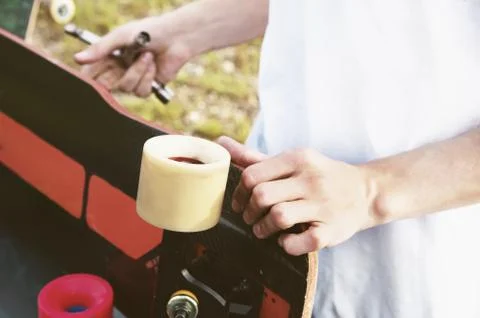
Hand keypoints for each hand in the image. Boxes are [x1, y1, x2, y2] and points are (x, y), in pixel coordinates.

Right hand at [73, 15, 192, 96]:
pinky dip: (148, 77)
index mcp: (109, 55)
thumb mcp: (121, 36)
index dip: (87, 78)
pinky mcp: (148, 86)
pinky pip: (141, 91)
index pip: (91, 72)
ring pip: (126, 88)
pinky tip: (154, 65)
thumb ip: (100, 49)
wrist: (177, 38)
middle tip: (119, 68)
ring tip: (148, 56)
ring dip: (138, 72)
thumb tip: (77, 59)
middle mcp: (119, 68)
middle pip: (104, 86)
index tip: (87, 79)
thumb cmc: (149, 32)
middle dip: (111, 80)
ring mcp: (133, 78)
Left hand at [217, 136, 378, 255]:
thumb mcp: (292, 160)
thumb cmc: (320, 175)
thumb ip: (255, 156)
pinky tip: (286, 239)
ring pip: (278, 217)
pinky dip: (286, 244)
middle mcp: (311, 179)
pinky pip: (299, 242)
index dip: (238, 193)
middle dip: (247, 211)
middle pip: (261, 195)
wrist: (366, 191)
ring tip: (263, 229)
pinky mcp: (331, 231)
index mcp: (298, 158)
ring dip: (262, 228)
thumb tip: (220, 142)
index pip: (252, 174)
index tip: (239, 202)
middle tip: (249, 217)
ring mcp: (323, 205)